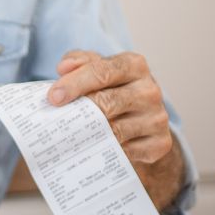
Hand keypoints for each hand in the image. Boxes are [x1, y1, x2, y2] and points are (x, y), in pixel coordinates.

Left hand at [46, 50, 173, 166]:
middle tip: (55, 122)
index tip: (53, 98)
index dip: (75, 84)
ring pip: (115, 130)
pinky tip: (92, 149)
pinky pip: (126, 152)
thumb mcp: (97, 69)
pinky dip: (106, 152)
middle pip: (107, 102)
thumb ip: (79, 62)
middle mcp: (150, 90)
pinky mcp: (160, 143)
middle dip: (78, 112)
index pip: (102, 71)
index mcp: (134, 65)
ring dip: (89, 135)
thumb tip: (64, 67)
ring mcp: (158, 118)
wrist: (142, 120)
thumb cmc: (112, 89)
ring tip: (70, 137)